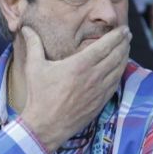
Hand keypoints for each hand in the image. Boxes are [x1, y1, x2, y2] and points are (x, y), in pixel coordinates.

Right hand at [14, 24, 127, 150]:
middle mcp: (93, 76)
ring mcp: (99, 90)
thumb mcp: (34, 67)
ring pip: (119, 68)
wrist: (46, 125)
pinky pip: (116, 83)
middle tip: (127, 35)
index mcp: (79, 64)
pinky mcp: (101, 101)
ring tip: (126, 48)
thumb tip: (25, 28)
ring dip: (125, 56)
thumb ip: (33, 45)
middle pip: (116, 55)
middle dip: (124, 42)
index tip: (123, 29)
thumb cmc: (39, 96)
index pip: (105, 45)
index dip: (117, 35)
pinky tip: (121, 68)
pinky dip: (121, 72)